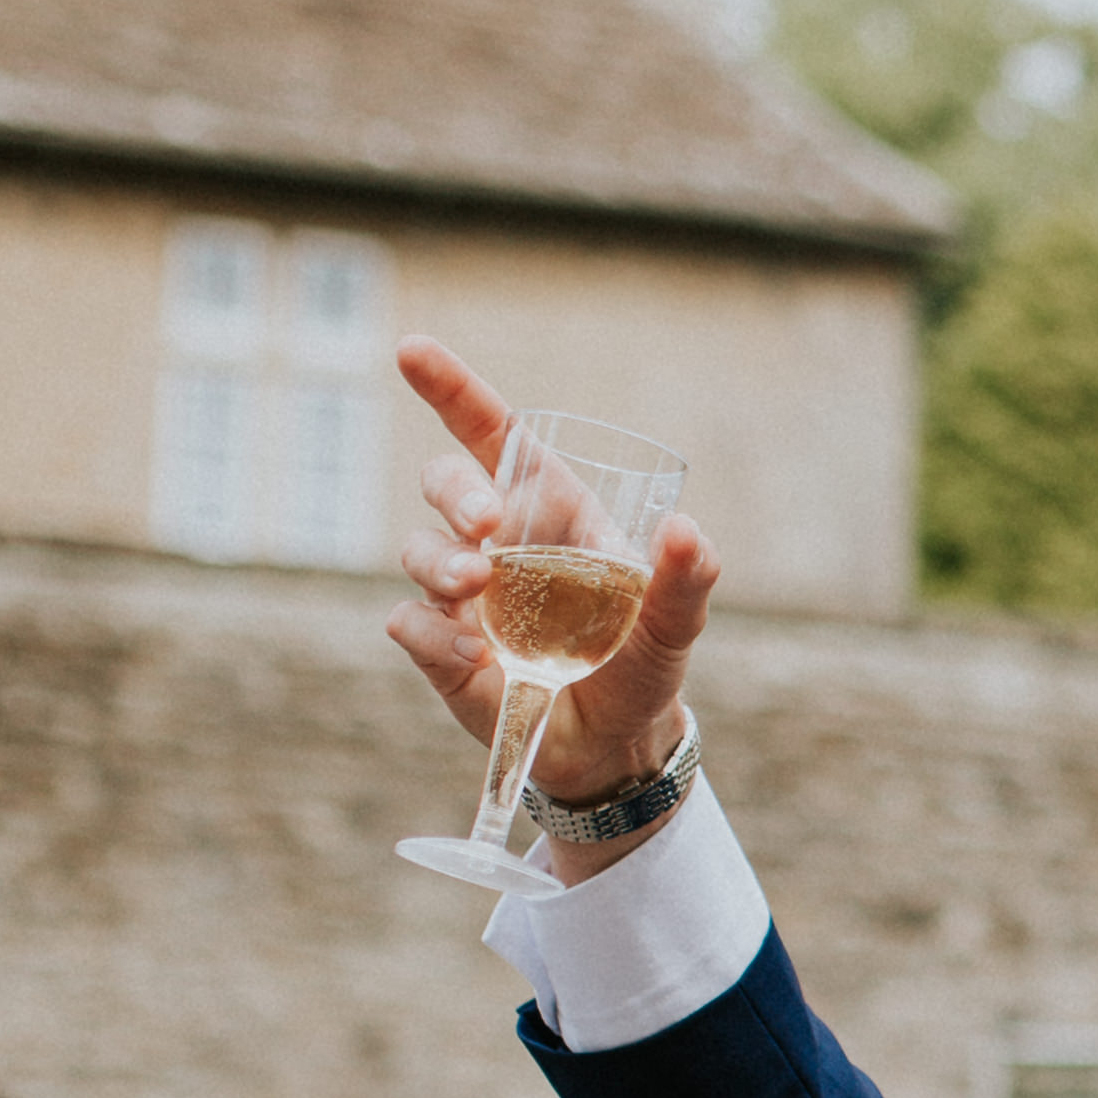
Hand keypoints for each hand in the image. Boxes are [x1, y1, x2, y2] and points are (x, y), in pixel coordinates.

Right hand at [382, 339, 720, 814]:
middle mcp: (498, 544)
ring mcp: (462, 596)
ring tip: (477, 587)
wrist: (615, 746)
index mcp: (551, 511)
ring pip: (418, 550)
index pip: (492, 435)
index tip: (411, 351)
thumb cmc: (643, 665)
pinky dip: (434, 638)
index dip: (451, 390)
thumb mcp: (677, 624)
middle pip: (445, 484)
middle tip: (487, 525)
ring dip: (440, 561)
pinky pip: (410, 624)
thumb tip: (686, 533)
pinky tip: (478, 663)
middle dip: (455, 492)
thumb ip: (686, 578)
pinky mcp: (440, 649)